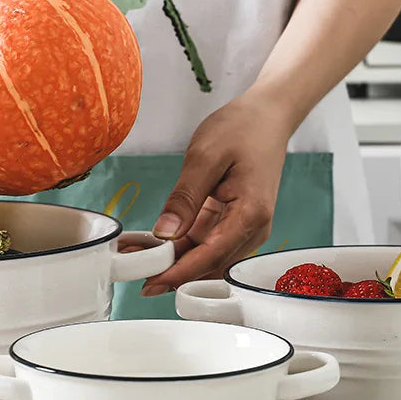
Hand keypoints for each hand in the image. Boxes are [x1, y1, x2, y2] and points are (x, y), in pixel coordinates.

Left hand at [141, 96, 290, 294]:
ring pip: (205, 256)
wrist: (268, 116)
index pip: (211, 255)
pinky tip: (153, 243)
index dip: (178, 273)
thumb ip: (184, 198)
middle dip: (171, 270)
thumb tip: (164, 234)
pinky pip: (206, 242)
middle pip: (208, 263)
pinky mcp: (234, 223)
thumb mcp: (205, 157)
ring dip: (173, 260)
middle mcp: (253, 229)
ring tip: (136, 255)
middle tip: (132, 270)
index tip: (150, 283)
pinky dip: (180, 245)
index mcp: (250, 214)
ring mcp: (245, 228)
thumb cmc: (242, 129)